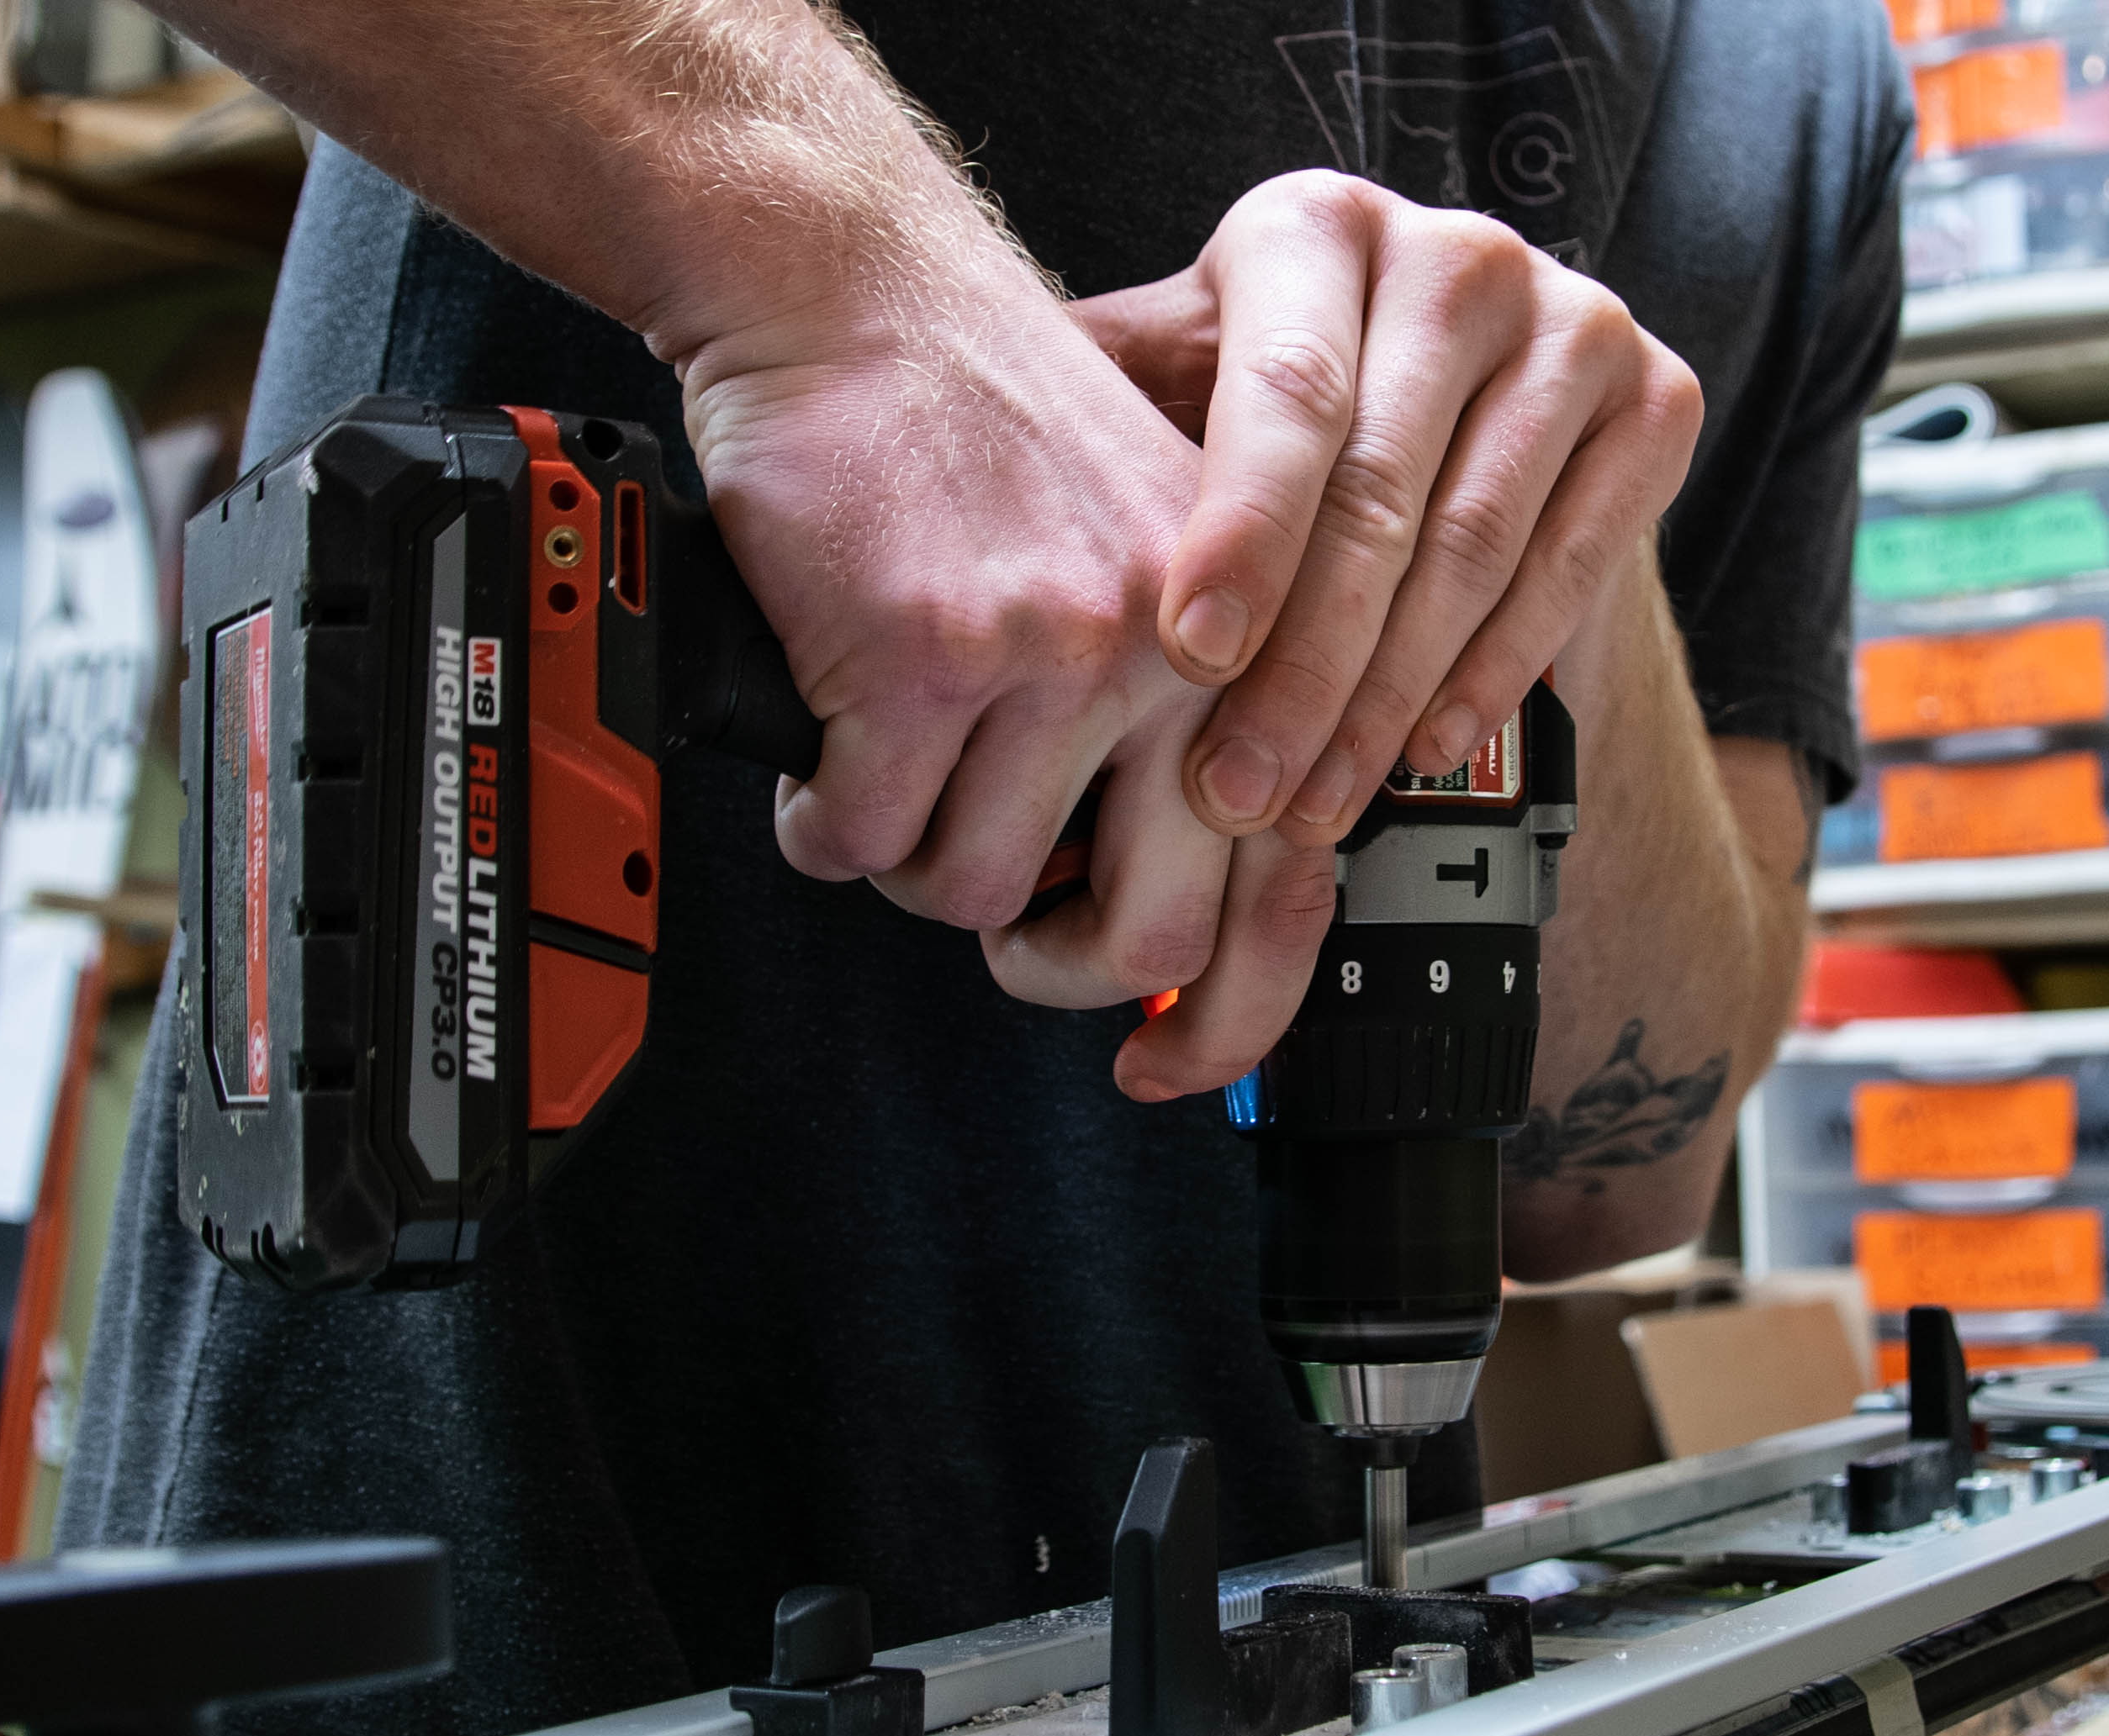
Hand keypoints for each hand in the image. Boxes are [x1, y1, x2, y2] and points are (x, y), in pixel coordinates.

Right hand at [667, 247, 1236, 1007]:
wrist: (860, 297)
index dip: (1230, 1017)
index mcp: (1250, 647)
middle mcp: (1176, 662)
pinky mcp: (923, 659)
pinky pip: (862, 841)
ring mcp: (1053, 662)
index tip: (1168, 1066)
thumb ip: (1188, 715)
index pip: (1285, 884)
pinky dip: (824, 824)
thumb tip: (1176, 902)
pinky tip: (825, 751)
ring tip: (892, 774)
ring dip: (910, 864)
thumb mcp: (1159, 557)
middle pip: (1149, 938)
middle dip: (1056, 972)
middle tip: (1009, 936)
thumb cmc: (995, 423)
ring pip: (972, 893)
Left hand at [1069, 170, 1702, 845]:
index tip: (1188, 660)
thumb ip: (1095, 433)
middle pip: (1380, 492)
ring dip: (1385, 700)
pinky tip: (1421, 750)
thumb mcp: (1172, 386)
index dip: (1240, 536)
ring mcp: (1573, 321)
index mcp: (1314, 229)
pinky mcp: (1658, 399)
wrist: (1458, 383)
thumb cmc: (1274, 404)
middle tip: (1238, 791)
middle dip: (1301, 667)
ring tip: (1313, 802)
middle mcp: (1455, 255)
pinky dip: (1492, 675)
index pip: (1283, 392)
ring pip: (1473, 548)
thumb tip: (954, 537)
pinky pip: (1571, 567)